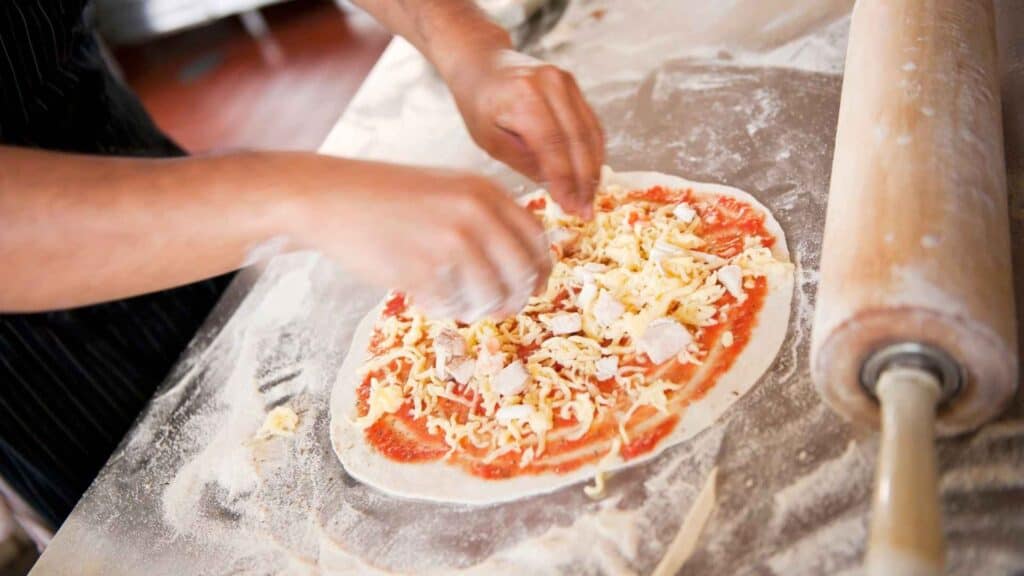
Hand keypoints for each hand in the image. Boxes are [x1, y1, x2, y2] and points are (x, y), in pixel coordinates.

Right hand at [296, 160, 551, 321]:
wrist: (333, 197)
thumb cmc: (390, 197)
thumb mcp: (450, 189)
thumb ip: (487, 216)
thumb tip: (524, 267)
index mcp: (486, 192)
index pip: (536, 239)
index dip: (540, 269)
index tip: (534, 286)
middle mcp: (475, 215)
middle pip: (521, 273)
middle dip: (515, 297)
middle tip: (500, 308)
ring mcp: (449, 243)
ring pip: (490, 296)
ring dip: (478, 308)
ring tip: (457, 301)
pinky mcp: (422, 270)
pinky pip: (451, 306)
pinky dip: (443, 308)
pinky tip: (425, 296)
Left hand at [448, 50, 604, 218]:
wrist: (482, 63)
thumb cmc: (479, 104)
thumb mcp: (489, 140)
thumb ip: (524, 161)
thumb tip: (559, 187)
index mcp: (524, 97)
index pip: (554, 146)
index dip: (565, 181)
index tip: (570, 207)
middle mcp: (550, 84)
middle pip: (578, 140)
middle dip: (584, 181)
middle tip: (586, 211)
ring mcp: (565, 81)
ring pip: (591, 133)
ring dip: (594, 170)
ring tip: (590, 199)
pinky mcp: (573, 85)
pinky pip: (591, 123)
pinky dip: (594, 152)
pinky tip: (591, 176)